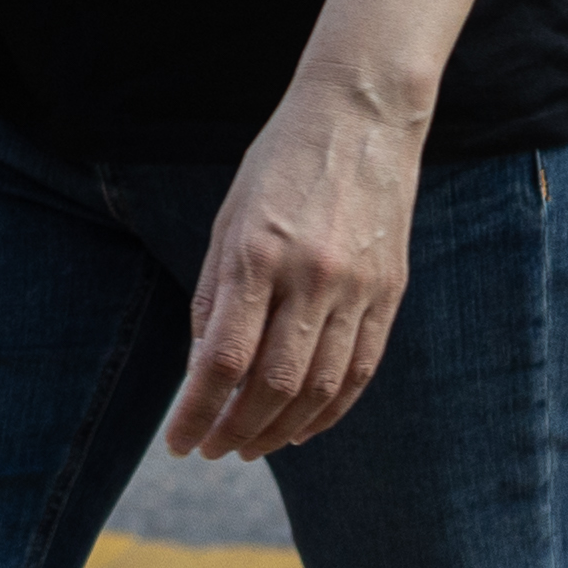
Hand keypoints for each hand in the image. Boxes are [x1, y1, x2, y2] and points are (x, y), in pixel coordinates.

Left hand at [165, 71, 426, 461]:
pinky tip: (302, 427)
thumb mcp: (228, 217)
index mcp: (257, 254)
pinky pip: (360, 370)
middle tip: (210, 451)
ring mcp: (357, 288)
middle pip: (272, 384)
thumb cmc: (279, 162)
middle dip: (235, 430)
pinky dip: (330, 410)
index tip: (179, 442)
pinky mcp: (389, 293)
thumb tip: (203, 367)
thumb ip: (215, 293)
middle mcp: (310, 277)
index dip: (198, 411)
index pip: (223, 359)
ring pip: (320, 388)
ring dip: (280, 429)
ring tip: (249, 447)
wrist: (361, 117)